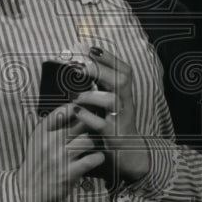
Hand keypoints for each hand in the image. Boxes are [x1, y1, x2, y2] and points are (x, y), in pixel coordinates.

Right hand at [15, 103, 105, 201]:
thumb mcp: (38, 139)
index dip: (81, 108)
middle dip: (93, 123)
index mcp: (43, 130)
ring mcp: (61, 157)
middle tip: (100, 126)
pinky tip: (96, 157)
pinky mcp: (70, 173)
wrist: (27, 190)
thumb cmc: (36, 162)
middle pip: (82, 123)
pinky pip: (93, 158)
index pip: (65, 109)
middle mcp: (52, 141)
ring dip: (97, 141)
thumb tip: (74, 109)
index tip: (88, 110)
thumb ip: (53, 126)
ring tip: (98, 143)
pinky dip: (98, 157)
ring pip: (90, 140)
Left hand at [72, 46, 150, 184]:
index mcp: (126, 92)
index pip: (124, 69)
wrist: (128, 152)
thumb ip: (99, 83)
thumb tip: (79, 61)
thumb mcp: (110, 100)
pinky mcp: (113, 135)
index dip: (109, 57)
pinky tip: (75, 112)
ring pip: (111, 100)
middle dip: (99, 70)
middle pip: (120, 80)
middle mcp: (126, 103)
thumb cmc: (113, 121)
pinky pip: (101, 124)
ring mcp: (121, 119)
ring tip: (73, 95)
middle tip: (78, 68)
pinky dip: (87, 116)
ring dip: (90, 95)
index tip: (90, 49)